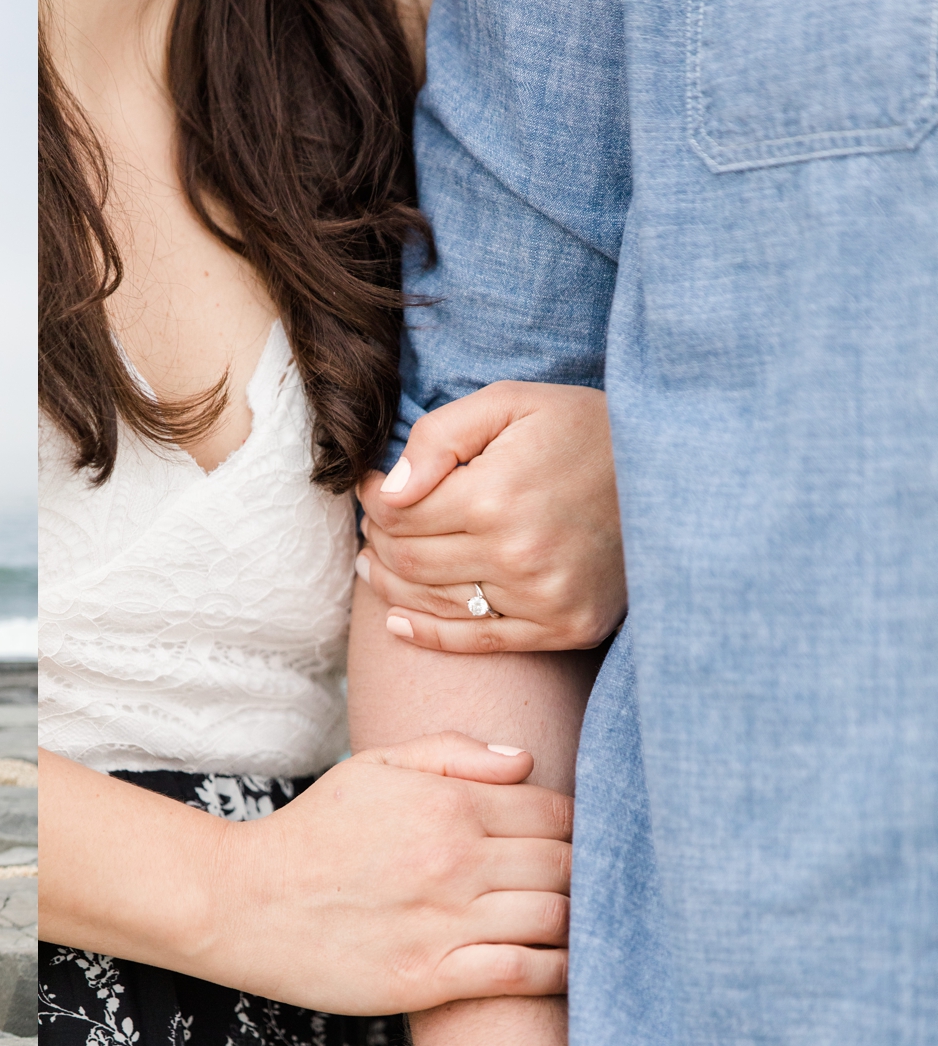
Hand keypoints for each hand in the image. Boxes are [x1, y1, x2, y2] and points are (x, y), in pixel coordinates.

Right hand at [200, 732, 572, 1015]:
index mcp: (447, 803)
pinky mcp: (430, 976)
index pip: (557, 813)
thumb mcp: (371, 769)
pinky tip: (565, 966)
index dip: (582, 828)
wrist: (242, 903)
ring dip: (581, 922)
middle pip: (567, 865)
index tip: (581, 844)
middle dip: (589, 874)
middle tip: (595, 888)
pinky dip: (559, 970)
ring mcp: (444, 920)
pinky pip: (524, 973)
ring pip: (558, 918)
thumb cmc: (310, 834)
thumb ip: (451, 753)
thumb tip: (526, 761)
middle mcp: (454, 859)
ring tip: (587, 926)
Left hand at [355, 381, 624, 652]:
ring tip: (375, 562)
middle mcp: (518, 555)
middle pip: (409, 560)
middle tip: (375, 525)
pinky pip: (476, 643)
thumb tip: (386, 490)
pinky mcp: (565, 627)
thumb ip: (439, 438)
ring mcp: (544, 598)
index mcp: (497, 496)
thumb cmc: (583, 428)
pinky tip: (396, 622)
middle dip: (380, 540)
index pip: (397, 513)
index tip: (372, 487)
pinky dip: (426, 635)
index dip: (372, 499)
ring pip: (432, 602)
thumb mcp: (511, 402)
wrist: (674, 472)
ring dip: (391, 584)